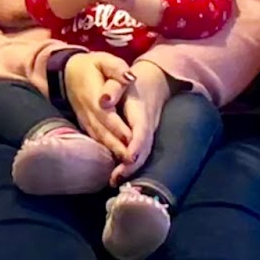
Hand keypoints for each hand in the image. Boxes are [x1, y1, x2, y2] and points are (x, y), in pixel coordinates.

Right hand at [63, 51, 133, 156]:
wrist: (66, 72)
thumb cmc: (90, 65)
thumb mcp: (104, 60)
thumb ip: (117, 68)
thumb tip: (129, 78)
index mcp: (93, 95)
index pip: (106, 114)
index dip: (118, 128)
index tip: (131, 140)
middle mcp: (88, 111)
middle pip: (103, 131)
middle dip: (117, 147)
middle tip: (131, 160)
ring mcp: (85, 119)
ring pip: (98, 138)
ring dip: (111, 152)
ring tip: (125, 164)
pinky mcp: (84, 124)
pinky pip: (94, 138)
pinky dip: (104, 150)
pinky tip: (115, 159)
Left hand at [112, 62, 171, 183]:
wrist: (156, 80)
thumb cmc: (135, 80)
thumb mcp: (122, 78)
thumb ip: (114, 87)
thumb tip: (103, 100)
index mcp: (142, 111)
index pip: (141, 131)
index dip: (136, 145)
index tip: (127, 157)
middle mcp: (148, 125)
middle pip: (143, 149)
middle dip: (131, 165)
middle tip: (115, 178)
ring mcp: (148, 133)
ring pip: (143, 154)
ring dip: (130, 169)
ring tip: (114, 180)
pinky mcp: (145, 137)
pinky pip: (140, 154)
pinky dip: (131, 165)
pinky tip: (118, 174)